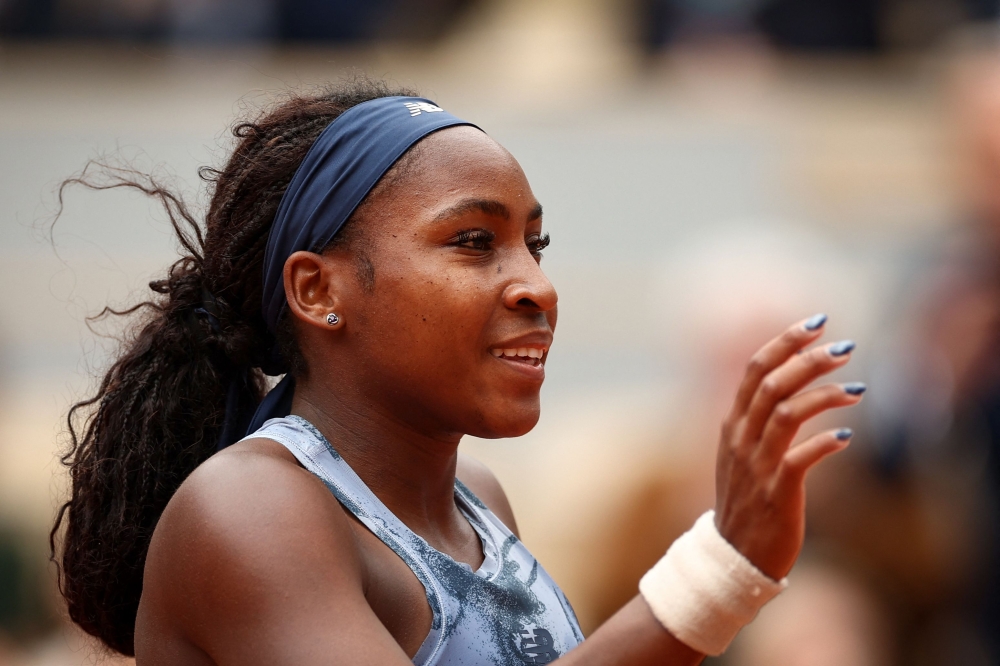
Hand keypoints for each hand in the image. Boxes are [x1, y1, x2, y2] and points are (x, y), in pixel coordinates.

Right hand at [714, 315, 863, 579]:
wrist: (733, 558)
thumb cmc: (746, 503)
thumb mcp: (741, 455)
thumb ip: (757, 422)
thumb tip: (789, 388)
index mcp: (732, 424)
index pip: (755, 369)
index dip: (785, 342)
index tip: (817, 323)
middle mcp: (740, 439)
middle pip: (771, 383)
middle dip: (809, 359)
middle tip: (845, 348)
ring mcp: (756, 466)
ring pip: (786, 412)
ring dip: (824, 395)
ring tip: (858, 389)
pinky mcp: (775, 493)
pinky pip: (800, 458)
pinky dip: (826, 442)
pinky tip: (848, 436)